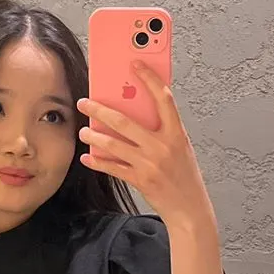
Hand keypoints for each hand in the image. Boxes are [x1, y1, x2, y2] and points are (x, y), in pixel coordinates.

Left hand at [77, 64, 214, 230]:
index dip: (149, 78)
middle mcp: (162, 146)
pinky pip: (113, 168)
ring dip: (94, 136)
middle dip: (100, 110)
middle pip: (125, 122)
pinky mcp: (140, 180)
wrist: (190, 210)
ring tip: (83, 130)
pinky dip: (98, 162)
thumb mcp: (181, 147)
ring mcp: (150, 164)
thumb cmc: (185, 176)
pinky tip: (88, 157)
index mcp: (176, 134)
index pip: (163, 99)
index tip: (136, 64)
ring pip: (114, 145)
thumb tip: (138, 112)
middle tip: (85, 102)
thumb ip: (163, 130)